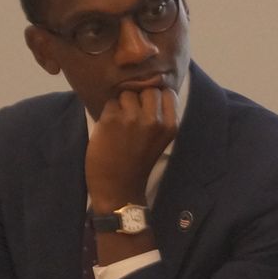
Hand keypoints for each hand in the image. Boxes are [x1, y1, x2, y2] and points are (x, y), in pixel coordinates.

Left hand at [85, 86, 179, 211]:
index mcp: (170, 126)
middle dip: (138, 97)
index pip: (167, 93)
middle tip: (131, 114)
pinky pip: (109, 103)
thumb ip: (159, 118)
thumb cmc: (138, 165)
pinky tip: (108, 129)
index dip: (155, 96)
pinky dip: (107, 113)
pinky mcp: (111, 120)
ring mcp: (132, 118)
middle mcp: (154, 120)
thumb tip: (149, 89)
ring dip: (121, 105)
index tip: (148, 105)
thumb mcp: (159, 141)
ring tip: (119, 123)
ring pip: (126, 94)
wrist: (118, 189)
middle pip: (147, 89)